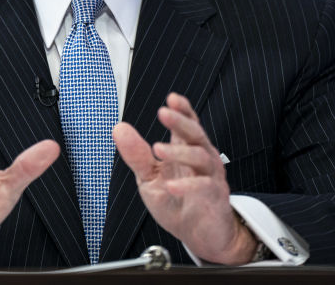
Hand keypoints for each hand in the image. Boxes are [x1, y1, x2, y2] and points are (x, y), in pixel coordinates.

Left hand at [112, 92, 257, 264]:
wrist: (200, 235)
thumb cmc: (177, 203)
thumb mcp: (150, 177)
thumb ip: (137, 154)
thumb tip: (119, 129)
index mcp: (186, 150)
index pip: (188, 123)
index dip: (182, 109)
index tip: (172, 98)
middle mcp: (201, 158)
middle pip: (195, 133)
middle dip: (180, 121)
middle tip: (163, 113)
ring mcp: (210, 176)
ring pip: (200, 156)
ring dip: (178, 151)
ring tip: (158, 149)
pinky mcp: (215, 197)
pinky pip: (205, 186)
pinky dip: (188, 185)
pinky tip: (172, 186)